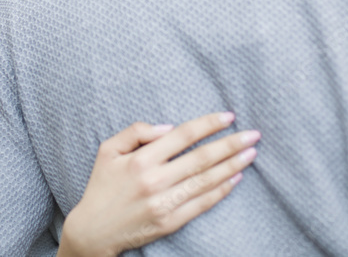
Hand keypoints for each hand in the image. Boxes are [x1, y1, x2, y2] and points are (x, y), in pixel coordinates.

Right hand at [57, 113, 258, 256]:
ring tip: (251, 153)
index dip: (208, 125)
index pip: (182, 136)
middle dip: (230, 144)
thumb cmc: (102, 185)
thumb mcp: (108, 149)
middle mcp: (155, 181)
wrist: (94, 230)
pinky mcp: (171, 222)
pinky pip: (202, 204)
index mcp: (141, 160)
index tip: (229, 116)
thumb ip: (136, 131)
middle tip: (253, 134)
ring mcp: (165, 203)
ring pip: (206, 181)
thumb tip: (169, 127)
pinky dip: (221, 191)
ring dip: (232, 165)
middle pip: (201, 158)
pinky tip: (236, 179)